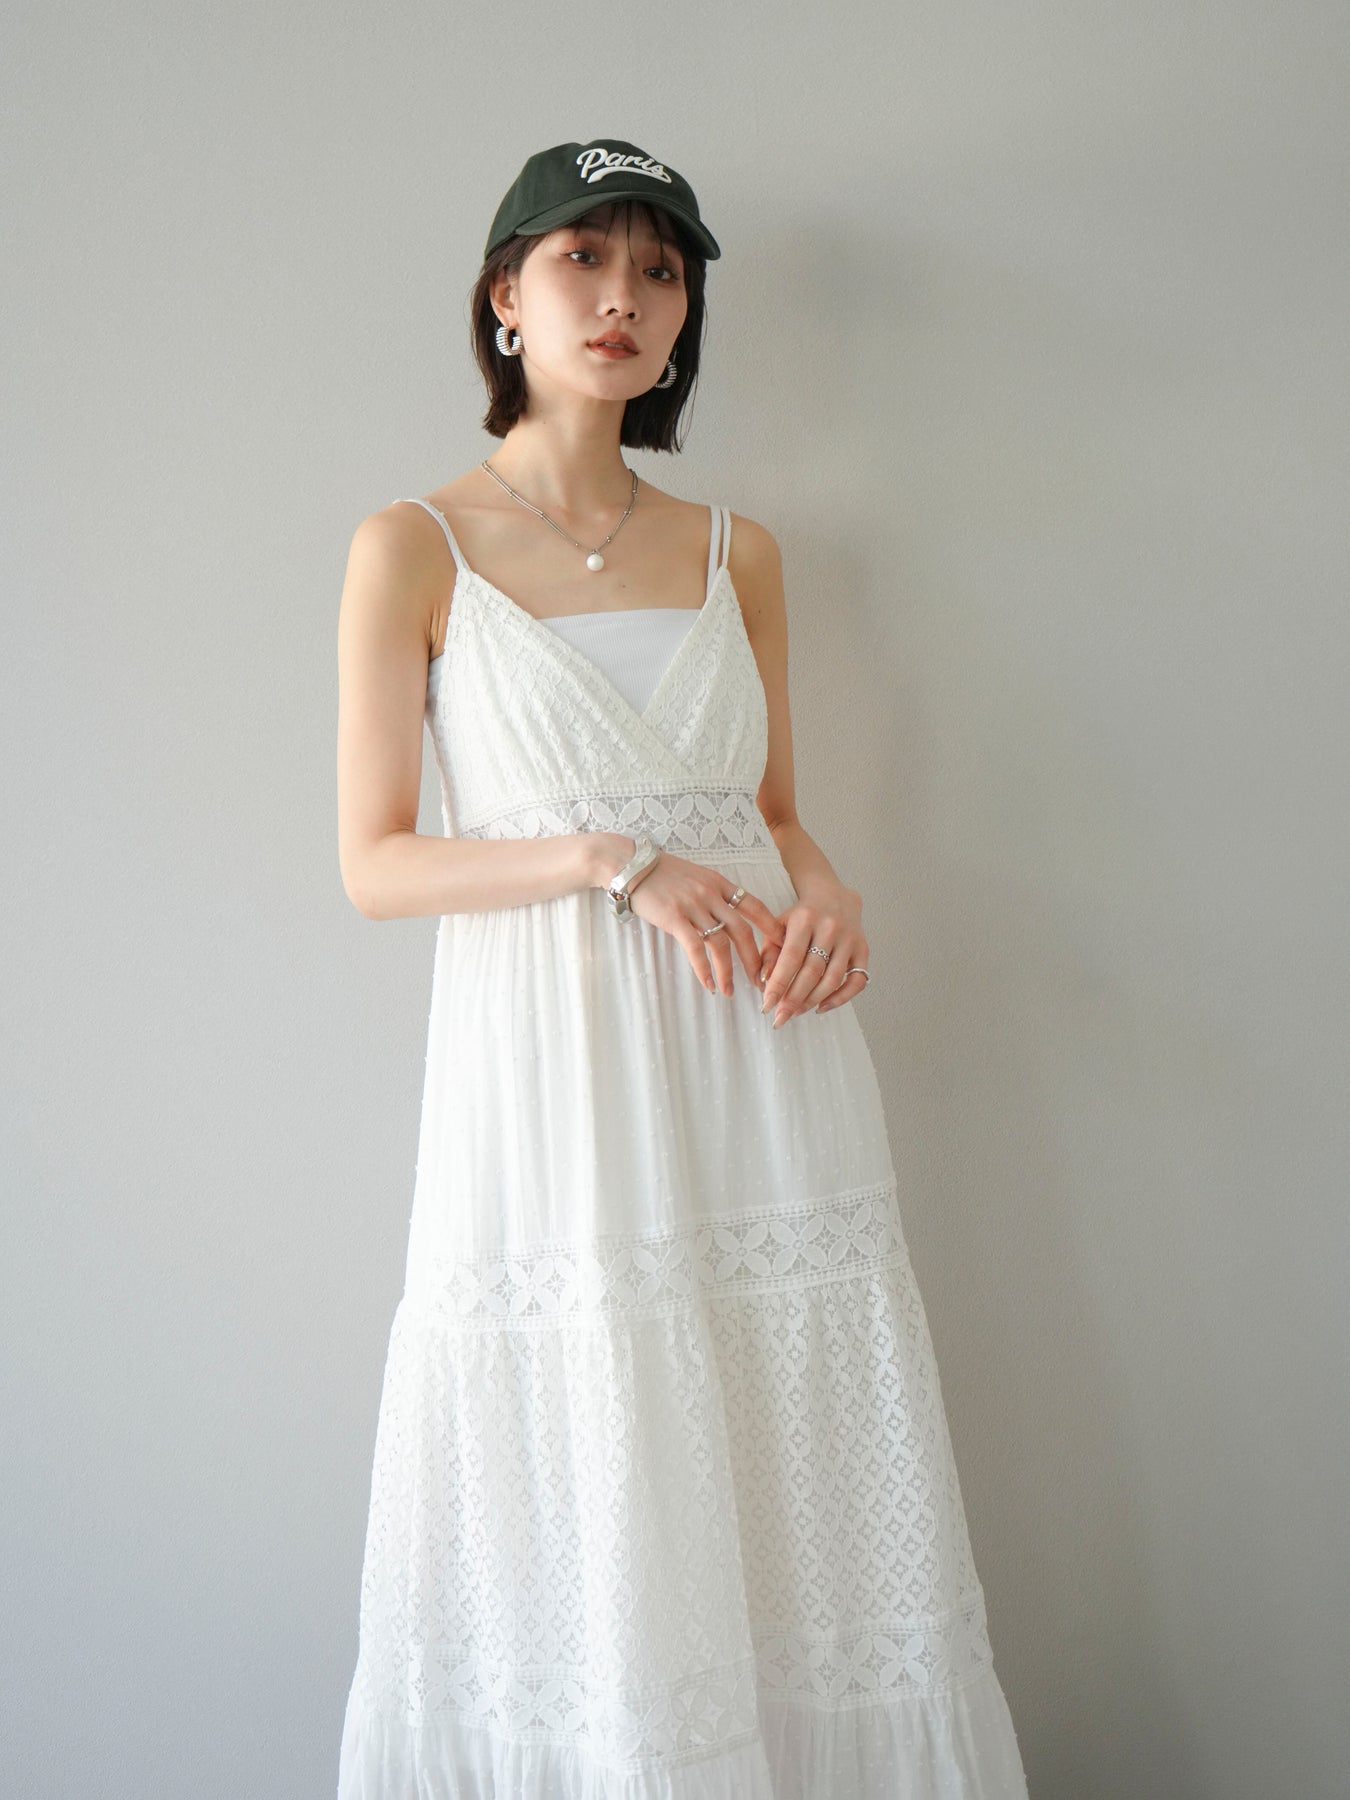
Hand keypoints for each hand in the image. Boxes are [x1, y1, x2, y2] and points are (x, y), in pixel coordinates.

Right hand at [625, 850, 784, 995]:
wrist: (630, 865)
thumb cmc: (661, 872)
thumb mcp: (695, 876)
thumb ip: (712, 893)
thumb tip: (726, 915)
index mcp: (719, 883)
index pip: (755, 906)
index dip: (771, 928)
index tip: (781, 948)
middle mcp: (711, 894)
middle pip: (742, 930)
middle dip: (754, 959)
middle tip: (760, 981)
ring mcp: (693, 905)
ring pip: (720, 943)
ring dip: (728, 971)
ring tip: (729, 991)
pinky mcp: (674, 918)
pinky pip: (695, 948)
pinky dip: (704, 969)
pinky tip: (708, 983)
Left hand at [759, 883, 868, 1025]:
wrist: (834, 896)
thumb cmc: (802, 916)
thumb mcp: (779, 924)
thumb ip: (769, 952)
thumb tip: (763, 983)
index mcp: (805, 919)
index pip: (791, 957)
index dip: (778, 984)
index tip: (766, 1006)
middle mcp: (830, 928)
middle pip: (812, 972)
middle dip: (793, 999)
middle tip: (779, 1018)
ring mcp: (849, 939)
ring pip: (833, 979)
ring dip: (812, 1001)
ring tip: (795, 1013)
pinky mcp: (863, 949)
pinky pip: (857, 981)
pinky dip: (840, 998)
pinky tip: (822, 1007)